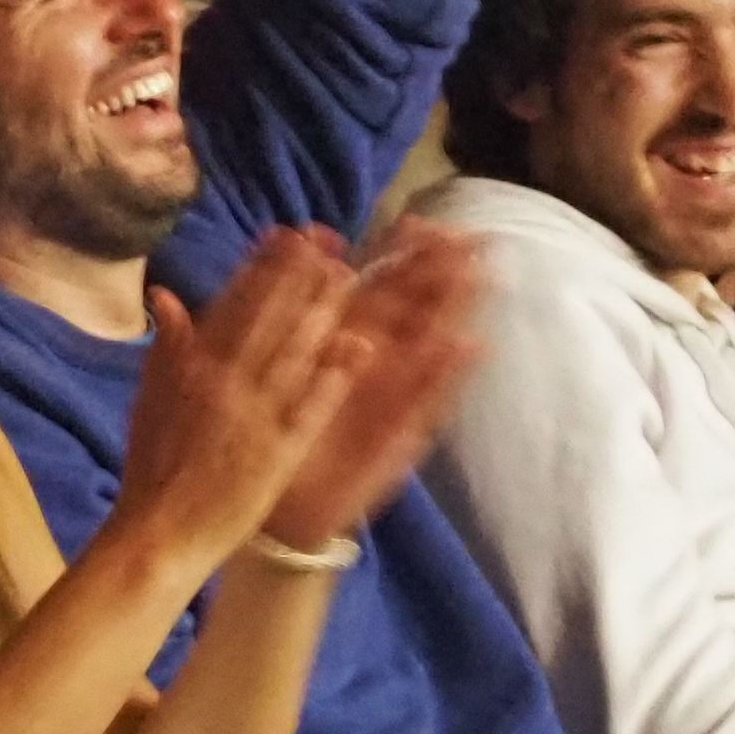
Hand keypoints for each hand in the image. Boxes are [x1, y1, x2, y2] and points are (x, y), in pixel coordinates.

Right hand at [112, 228, 359, 570]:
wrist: (159, 536)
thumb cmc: (151, 471)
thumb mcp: (147, 401)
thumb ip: (165, 347)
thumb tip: (166, 294)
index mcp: (191, 368)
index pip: (231, 306)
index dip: (261, 267)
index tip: (285, 237)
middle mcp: (224, 382)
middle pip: (268, 318)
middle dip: (299, 276)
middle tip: (328, 243)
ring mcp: (255, 415)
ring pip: (293, 351)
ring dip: (321, 310)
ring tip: (347, 276)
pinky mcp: (280, 451)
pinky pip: (310, 405)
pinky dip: (333, 374)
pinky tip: (357, 346)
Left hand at [262, 227, 491, 550]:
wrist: (278, 511)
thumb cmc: (271, 437)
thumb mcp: (256, 369)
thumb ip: (267, 307)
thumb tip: (287, 255)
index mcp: (336, 344)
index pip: (372, 291)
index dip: (395, 257)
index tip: (418, 221)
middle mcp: (369, 367)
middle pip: (410, 312)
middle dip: (439, 275)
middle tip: (470, 236)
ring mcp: (387, 402)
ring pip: (424, 347)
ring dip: (452, 312)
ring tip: (479, 275)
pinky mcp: (396, 438)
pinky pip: (422, 406)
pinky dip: (442, 379)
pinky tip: (469, 348)